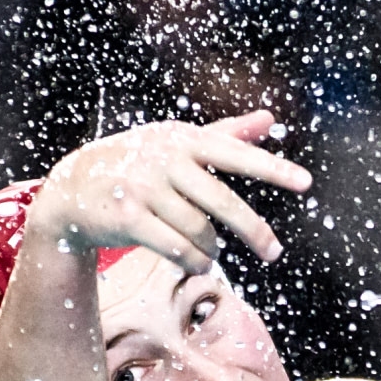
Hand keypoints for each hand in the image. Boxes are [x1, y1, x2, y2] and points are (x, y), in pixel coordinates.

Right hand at [31, 110, 311, 272]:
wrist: (74, 187)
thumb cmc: (138, 163)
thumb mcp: (178, 143)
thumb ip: (226, 134)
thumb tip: (269, 118)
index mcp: (184, 138)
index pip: (236, 154)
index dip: (272, 169)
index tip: (306, 183)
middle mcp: (164, 158)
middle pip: (223, 203)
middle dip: (254, 231)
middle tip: (274, 253)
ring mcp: (144, 187)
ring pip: (200, 232)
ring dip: (210, 250)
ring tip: (207, 253)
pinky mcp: (127, 217)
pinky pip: (176, 248)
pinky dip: (193, 260)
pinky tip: (197, 262)